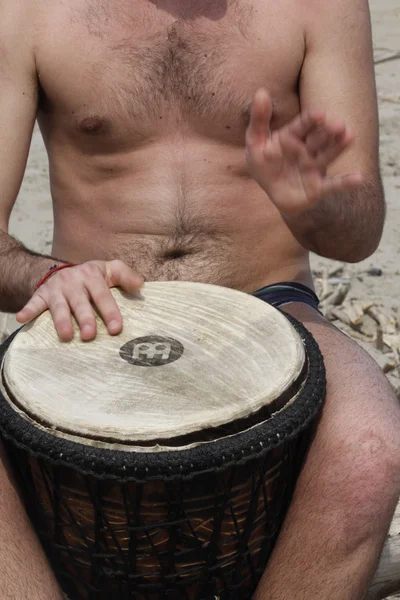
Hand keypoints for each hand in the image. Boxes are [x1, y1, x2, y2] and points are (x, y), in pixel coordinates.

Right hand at [16, 260, 143, 341]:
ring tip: (67, 336)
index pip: (103, 295)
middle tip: (90, 335)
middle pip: (80, 302)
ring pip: (58, 306)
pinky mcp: (41, 295)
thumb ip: (125, 276)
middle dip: (85, 318)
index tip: (116, 329)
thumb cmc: (93, 277)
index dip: (110, 311)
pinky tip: (22, 320)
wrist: (63, 272)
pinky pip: (33, 303)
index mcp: (92, 276)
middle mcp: (73, 282)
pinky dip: (28, 311)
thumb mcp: (110, 270)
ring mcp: (56, 289)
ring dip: (61, 321)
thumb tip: (141, 285)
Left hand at [245, 88, 362, 217]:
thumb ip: (258, 119)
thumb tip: (261, 92)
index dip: (311, 120)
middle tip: (339, 124)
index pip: (303, 126)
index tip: (319, 114)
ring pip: (327, 156)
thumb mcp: (255, 143)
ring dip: (339, 147)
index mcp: (292, 137)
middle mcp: (306, 150)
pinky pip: (333, 185)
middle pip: (318, 139)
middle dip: (328, 132)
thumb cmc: (264, 165)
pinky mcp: (318, 187)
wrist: (272, 193)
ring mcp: (313, 168)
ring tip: (350, 136)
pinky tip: (359, 178)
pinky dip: (345, 182)